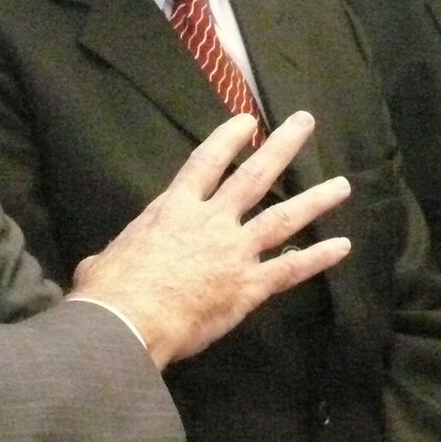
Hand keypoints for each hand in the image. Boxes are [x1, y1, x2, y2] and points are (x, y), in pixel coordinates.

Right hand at [70, 112, 351, 368]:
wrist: (129, 319)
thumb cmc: (109, 289)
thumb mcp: (103, 260)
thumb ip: (112, 256)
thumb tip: (98, 266)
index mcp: (174, 209)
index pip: (205, 163)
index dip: (227, 139)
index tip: (247, 121)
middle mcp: (212, 221)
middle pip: (254, 176)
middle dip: (282, 147)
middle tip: (306, 122)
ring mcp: (235, 251)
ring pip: (283, 218)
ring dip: (315, 199)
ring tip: (342, 185)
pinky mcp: (249, 286)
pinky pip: (290, 269)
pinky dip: (318, 258)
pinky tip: (342, 246)